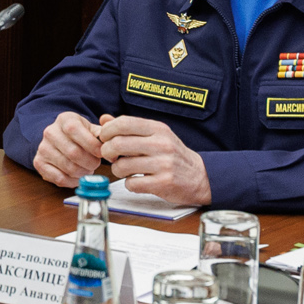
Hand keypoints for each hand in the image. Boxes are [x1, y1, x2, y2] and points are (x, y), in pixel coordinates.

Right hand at [31, 112, 103, 187]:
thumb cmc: (79, 135)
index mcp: (65, 119)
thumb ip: (104, 134)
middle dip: (91, 162)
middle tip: (96, 164)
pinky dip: (73, 181)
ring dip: (83, 172)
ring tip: (87, 169)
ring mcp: (42, 148)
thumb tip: (112, 144)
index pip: (75, 131)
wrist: (59, 139)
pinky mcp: (39, 163)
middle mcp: (50, 132)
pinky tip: (78, 176)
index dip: (92, 145)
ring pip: (68, 167)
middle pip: (73, 153)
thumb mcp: (91, 129)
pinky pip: (59, 178)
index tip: (101, 153)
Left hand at [96, 114, 210, 206]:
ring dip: (117, 170)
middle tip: (111, 157)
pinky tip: (137, 180)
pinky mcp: (164, 183)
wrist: (200, 176)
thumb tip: (104, 118)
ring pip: (121, 166)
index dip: (106, 132)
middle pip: (117, 144)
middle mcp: (162, 144)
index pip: (123, 123)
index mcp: (158, 129)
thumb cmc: (172, 155)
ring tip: (125, 169)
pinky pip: (131, 183)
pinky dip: (129, 184)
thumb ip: (129, 127)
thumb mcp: (155, 135)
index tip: (105, 140)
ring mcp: (164, 164)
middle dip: (107, 152)